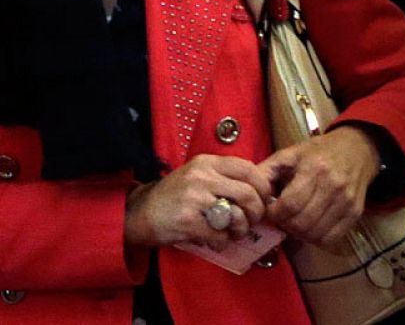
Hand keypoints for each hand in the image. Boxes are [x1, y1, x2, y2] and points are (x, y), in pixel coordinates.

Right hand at [123, 154, 273, 251]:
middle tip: (251, 221)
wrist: (140, 212)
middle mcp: (201, 176)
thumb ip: (223, 178)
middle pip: (248, 194)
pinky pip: (221, 236)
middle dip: (257, 213)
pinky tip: (213, 239)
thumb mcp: (197, 175)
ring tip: (233, 232)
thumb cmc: (174, 196)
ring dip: (241, 230)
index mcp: (206, 162)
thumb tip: (259, 193)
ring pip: (238, 216)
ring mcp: (194, 198)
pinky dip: (222, 242)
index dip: (263, 187)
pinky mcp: (189, 221)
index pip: (249, 168)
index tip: (263, 199)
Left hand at [255, 125, 381, 247]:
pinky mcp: (355, 214)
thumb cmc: (316, 153)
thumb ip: (266, 171)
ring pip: (315, 234)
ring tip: (293, 222)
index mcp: (313, 169)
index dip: (275, 213)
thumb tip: (248, 192)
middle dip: (285, 225)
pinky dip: (315, 238)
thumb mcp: (288, 154)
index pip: (290, 204)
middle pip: (302, 222)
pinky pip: (330, 239)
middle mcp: (333, 187)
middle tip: (280, 218)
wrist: (355, 151)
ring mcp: (346, 202)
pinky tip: (309, 227)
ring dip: (299, 234)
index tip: (269, 211)